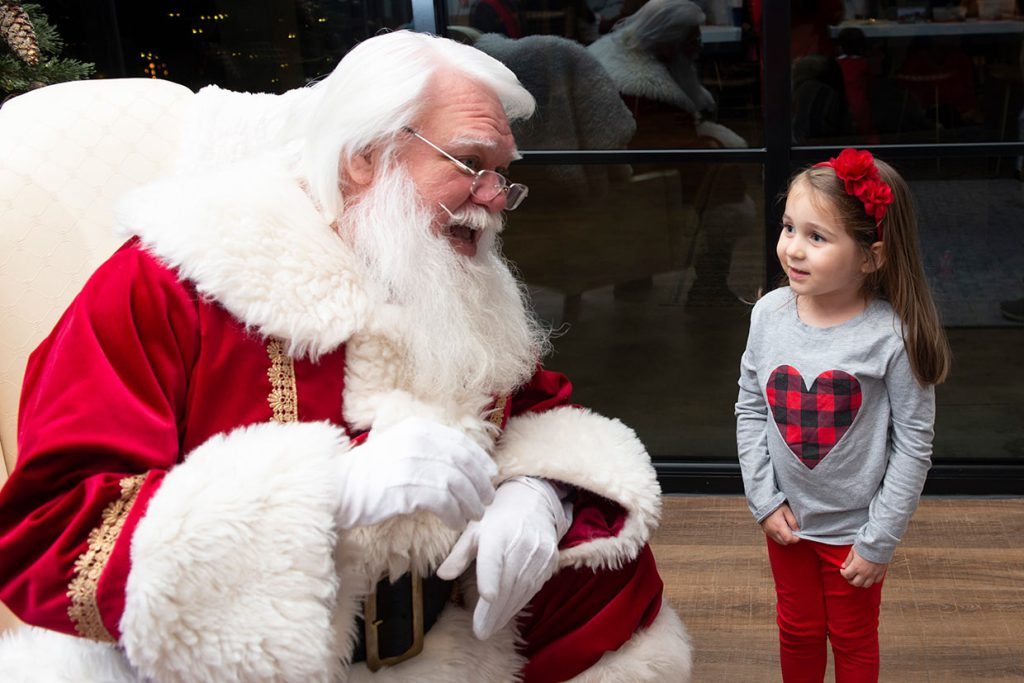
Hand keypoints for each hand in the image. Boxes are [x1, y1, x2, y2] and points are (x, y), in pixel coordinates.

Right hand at [334, 416, 496, 529]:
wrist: (339, 487)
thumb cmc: (370, 473)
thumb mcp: (398, 447)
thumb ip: (426, 449)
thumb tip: (462, 464)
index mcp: (417, 428)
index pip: (460, 442)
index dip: (479, 460)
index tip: (490, 474)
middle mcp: (417, 441)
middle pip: (462, 463)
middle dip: (480, 484)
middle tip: (487, 500)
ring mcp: (413, 463)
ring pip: (457, 484)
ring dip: (470, 502)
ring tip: (475, 515)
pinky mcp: (408, 488)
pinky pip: (444, 502)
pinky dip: (454, 514)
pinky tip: (456, 523)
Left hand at [436, 477, 569, 639]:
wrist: (533, 502)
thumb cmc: (496, 517)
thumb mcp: (473, 528)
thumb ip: (459, 553)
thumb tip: (442, 575)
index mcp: (497, 532)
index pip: (494, 556)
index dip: (490, 576)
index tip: (486, 596)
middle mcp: (520, 542)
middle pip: (507, 581)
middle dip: (494, 610)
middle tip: (480, 631)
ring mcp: (538, 553)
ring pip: (522, 588)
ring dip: (506, 611)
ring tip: (490, 628)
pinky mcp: (549, 561)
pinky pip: (533, 586)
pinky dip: (519, 602)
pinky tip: (506, 613)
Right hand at [761, 504, 799, 544]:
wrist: (762, 503)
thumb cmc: (775, 506)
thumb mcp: (786, 510)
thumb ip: (793, 521)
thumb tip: (798, 530)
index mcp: (779, 526)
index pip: (789, 539)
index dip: (796, 538)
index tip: (798, 534)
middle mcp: (773, 531)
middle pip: (785, 542)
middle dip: (791, 539)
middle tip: (794, 532)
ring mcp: (769, 532)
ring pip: (780, 542)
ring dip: (785, 539)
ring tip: (788, 530)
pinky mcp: (766, 531)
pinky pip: (775, 538)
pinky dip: (780, 537)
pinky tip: (781, 530)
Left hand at [840, 548, 887, 587]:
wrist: (879, 545)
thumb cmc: (865, 546)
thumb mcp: (853, 551)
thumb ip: (848, 560)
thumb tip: (843, 566)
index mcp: (856, 567)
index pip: (846, 575)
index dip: (843, 573)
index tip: (843, 570)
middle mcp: (864, 573)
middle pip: (855, 583)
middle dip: (851, 580)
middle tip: (850, 575)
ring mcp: (873, 575)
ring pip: (865, 585)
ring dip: (861, 582)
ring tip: (859, 577)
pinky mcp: (880, 573)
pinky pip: (875, 581)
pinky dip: (872, 580)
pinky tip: (869, 576)